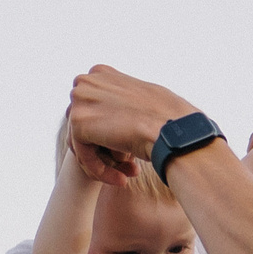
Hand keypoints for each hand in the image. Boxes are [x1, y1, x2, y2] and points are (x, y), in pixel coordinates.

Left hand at [68, 65, 197, 185]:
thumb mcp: (143, 97)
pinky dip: (100, 172)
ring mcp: (80, 100)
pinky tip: (121, 180)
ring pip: (81, 144)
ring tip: (125, 175)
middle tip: (127, 167)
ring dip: (103, 163)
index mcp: (100, 73)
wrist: (175, 132)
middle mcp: (86, 82)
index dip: (106, 136)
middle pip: (83, 127)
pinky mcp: (78, 122)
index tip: (126, 154)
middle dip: (103, 150)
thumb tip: (112, 110)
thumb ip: (121, 100)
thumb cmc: (170, 119)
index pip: (91, 111)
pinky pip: (82, 156)